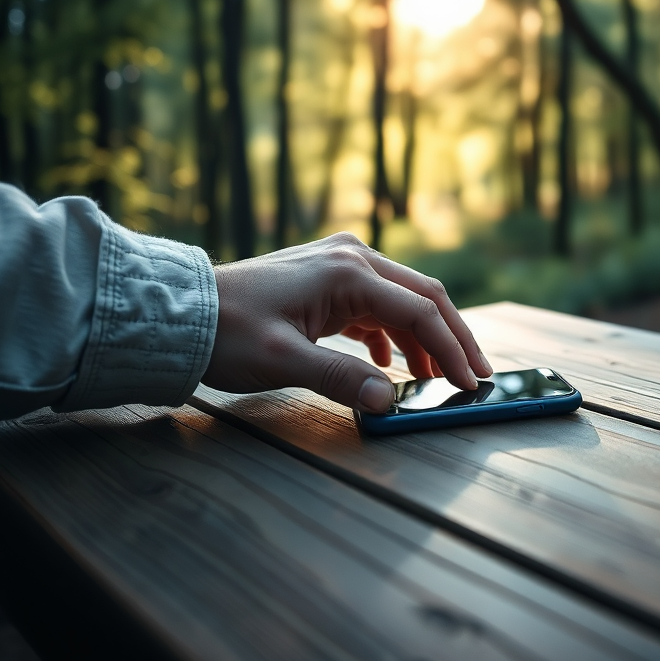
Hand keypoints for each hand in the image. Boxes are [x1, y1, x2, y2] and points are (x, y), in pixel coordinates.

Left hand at [202, 233, 492, 413]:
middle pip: (422, 296)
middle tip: (476, 373)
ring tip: (438, 375)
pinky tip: (392, 360)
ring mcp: (340, 262)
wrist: (182, 311)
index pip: (419, 311)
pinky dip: (392, 331)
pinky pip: (377, 302)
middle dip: (452, 337)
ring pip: (402, 299)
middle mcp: (352, 257)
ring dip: (423, 336)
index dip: (450, 349)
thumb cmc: (227, 333)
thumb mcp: (283, 362)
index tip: (469, 382)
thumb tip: (388, 403)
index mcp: (348, 272)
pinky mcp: (328, 276)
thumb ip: (341, 379)